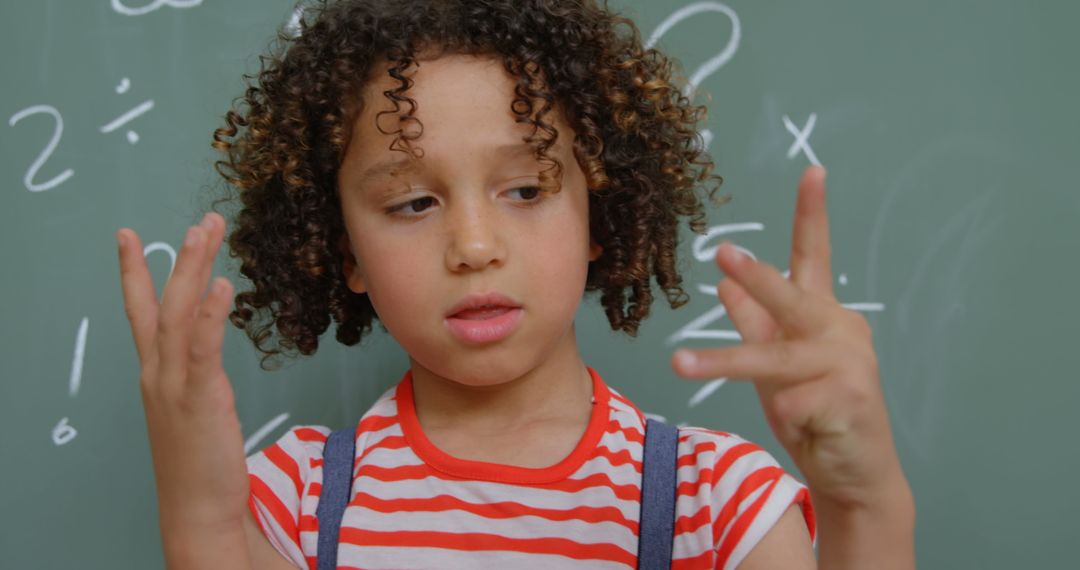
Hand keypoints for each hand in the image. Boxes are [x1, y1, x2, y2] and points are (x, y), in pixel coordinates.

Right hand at [116, 213, 249, 530]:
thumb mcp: (192, 406)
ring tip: (207, 231)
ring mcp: (174, 384)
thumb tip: (207, 345)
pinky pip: (203, 349)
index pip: (141, 312)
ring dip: (193, 271)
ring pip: (179, 316)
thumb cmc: (199, 459)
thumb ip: (195, 373)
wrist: (196, 507)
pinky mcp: (199, 399)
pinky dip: (211, 315)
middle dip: (182, 257)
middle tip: (203, 219)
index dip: (135, 272)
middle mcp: (158, 372)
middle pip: (164, 302)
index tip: (129, 234)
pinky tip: (223, 286)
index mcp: (155, 371)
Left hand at [671, 166, 909, 510]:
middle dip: (757, 276)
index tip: (812, 171)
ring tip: (678, 364)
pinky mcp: (851, 399)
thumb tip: (724, 285)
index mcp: (825, 315)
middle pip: (793, 296)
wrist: (855, 473)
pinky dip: (783, 418)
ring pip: (775, 357)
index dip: (811, 215)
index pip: (814, 258)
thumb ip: (757, 325)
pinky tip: (807, 430)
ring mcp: (850, 363)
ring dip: (723, 362)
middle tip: (723, 252)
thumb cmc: (816, 413)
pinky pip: (790, 403)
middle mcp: (842, 330)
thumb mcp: (776, 367)